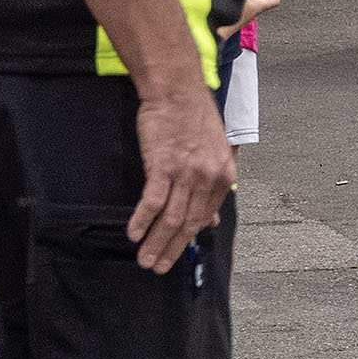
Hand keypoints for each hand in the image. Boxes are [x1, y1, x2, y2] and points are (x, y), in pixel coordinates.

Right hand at [127, 81, 236, 270]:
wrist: (177, 92)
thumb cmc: (194, 120)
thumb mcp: (215, 152)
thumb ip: (212, 186)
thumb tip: (212, 218)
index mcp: (224, 175)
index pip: (205, 216)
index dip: (189, 239)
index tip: (176, 255)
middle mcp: (209, 176)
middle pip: (189, 222)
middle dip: (172, 249)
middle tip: (158, 267)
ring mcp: (187, 172)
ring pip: (171, 217)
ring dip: (155, 242)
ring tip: (144, 259)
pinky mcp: (163, 165)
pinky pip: (152, 200)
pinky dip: (142, 220)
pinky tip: (133, 234)